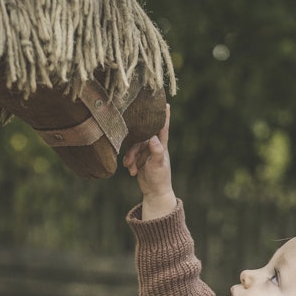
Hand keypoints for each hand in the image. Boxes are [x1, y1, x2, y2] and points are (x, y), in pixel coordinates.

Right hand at [122, 104, 175, 218]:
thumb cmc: (160, 178)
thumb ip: (156, 151)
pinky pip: (130, 155)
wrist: (154, 192)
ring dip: (130, 157)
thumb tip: (152, 137)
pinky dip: (129, 163)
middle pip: (141, 137)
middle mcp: (154, 145)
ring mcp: (146, 151)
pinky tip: (131, 171)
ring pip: (133, 147)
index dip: (164, 115)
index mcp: (161, 144)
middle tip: (130, 159)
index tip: (166, 103)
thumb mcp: (158, 164)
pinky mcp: (139, 158)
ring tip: (131, 168)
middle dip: (134, 147)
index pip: (163, 127)